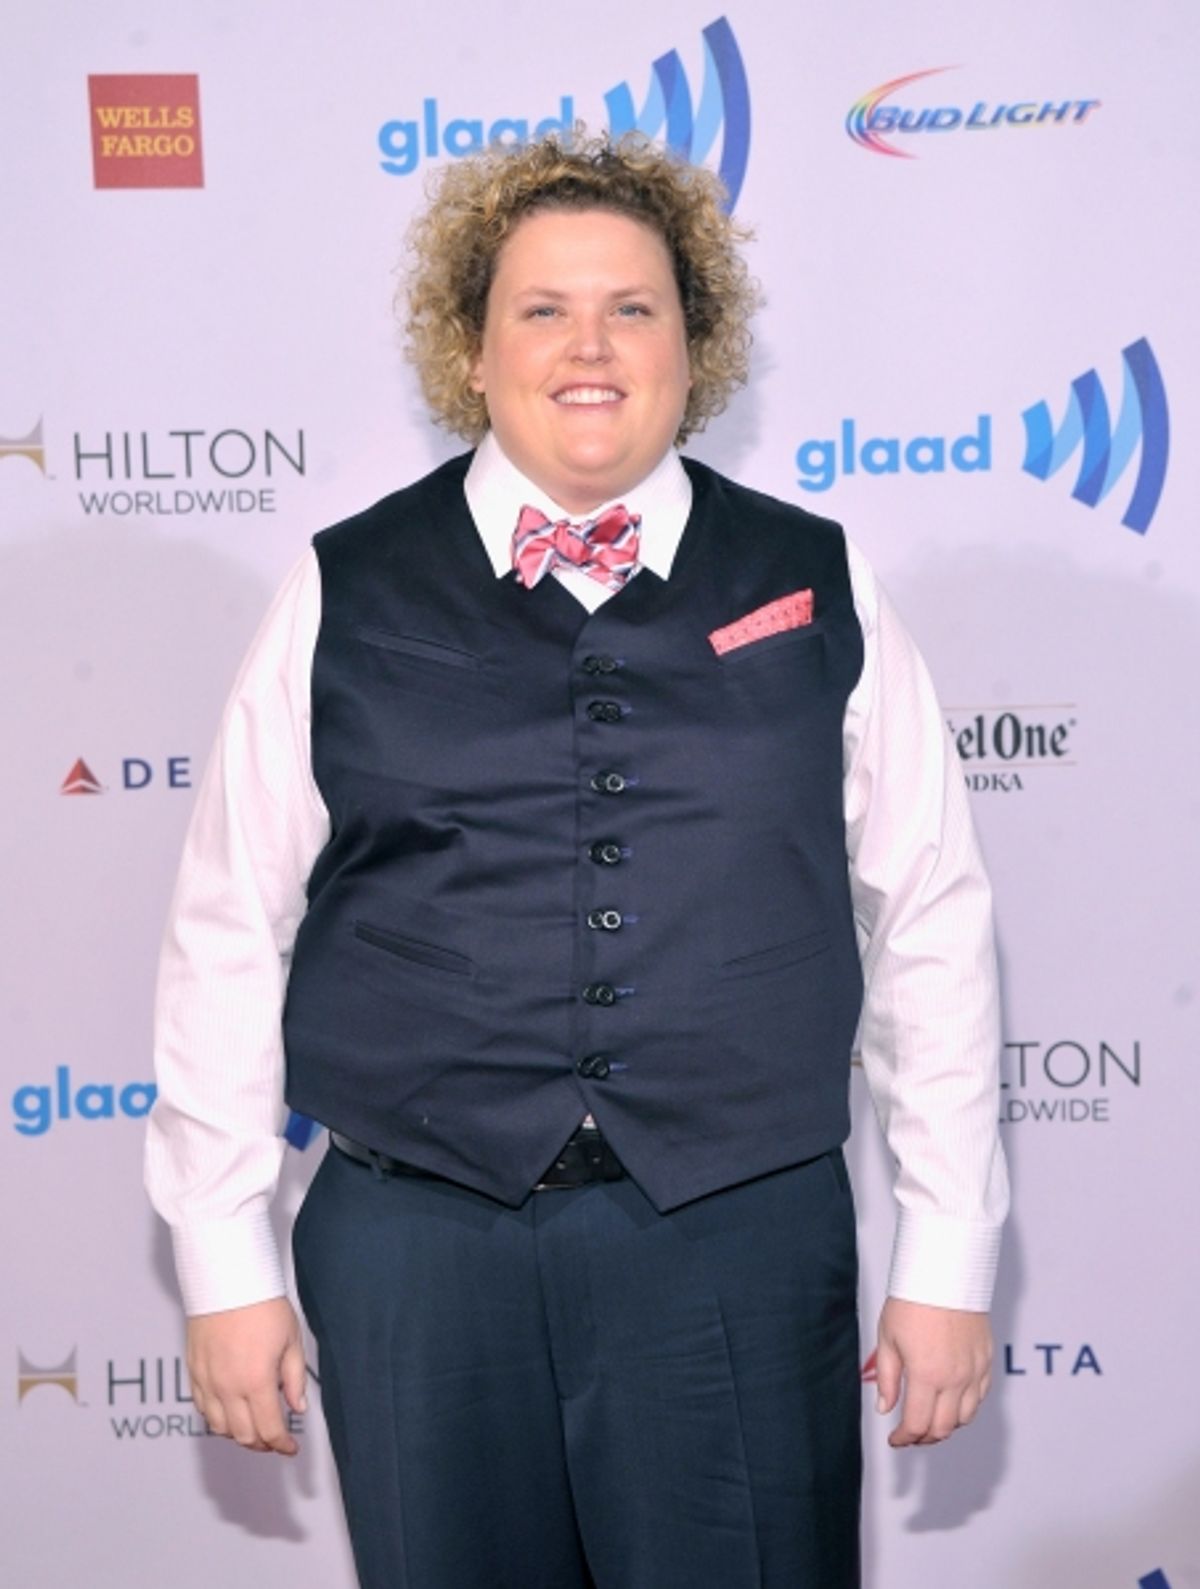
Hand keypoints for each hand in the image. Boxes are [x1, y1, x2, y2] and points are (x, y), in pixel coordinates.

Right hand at [187, 1296, 306, 1454]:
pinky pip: (202, 1409)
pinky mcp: (194, 1373)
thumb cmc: (262, 1305)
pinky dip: (217, 1419)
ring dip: (238, 1435)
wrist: (226, 1281)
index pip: (269, 1429)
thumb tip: (297, 1408)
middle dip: (262, 1444)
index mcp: (256, 1381)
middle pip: (243, 1435)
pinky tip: (230, 1413)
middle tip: (275, 1441)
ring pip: (220, 1428)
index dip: (282, 1445)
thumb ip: (294, 1379)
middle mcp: (228, 1388)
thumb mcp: (291, 1340)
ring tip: (254, 1429)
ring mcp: (207, 1382)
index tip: (291, 1447)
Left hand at [874, 1297, 991, 1447]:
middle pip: (943, 1428)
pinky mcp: (987, 1361)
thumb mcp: (888, 1338)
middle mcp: (955, 1379)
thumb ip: (888, 1379)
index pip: (917, 1424)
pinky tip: (951, 1401)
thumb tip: (885, 1408)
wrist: (945, 1273)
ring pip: (965, 1418)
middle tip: (910, 1434)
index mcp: (927, 1375)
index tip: (895, 1439)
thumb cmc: (912, 1301)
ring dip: (946, 1425)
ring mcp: (974, 1371)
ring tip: (929, 1419)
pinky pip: (980, 1397)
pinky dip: (965, 1408)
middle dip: (924, 1438)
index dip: (904, 1438)